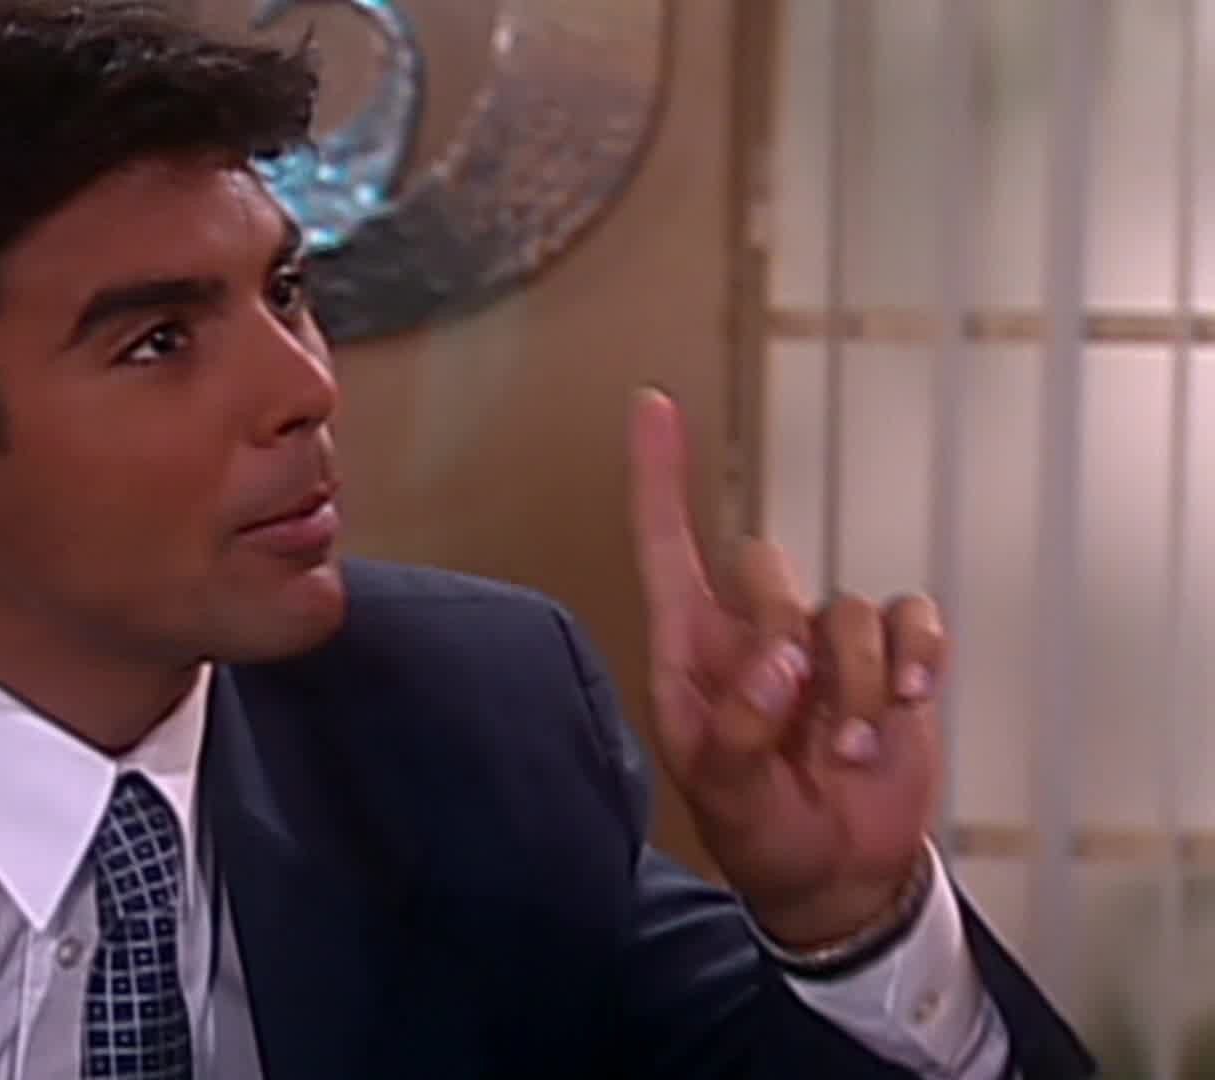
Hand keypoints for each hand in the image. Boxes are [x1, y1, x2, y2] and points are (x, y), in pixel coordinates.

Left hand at [626, 389, 946, 949]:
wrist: (837, 872)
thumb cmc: (760, 828)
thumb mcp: (726, 792)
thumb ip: (740, 729)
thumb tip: (780, 664)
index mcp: (693, 651)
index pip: (667, 546)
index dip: (659, 477)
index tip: (651, 406)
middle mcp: (755, 633)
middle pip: (766, 566)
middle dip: (786, 636)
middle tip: (799, 715)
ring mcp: (825, 644)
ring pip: (847, 606)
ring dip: (856, 686)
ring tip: (843, 752)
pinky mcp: (891, 660)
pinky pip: (911, 617)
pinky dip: (918, 659)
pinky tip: (911, 706)